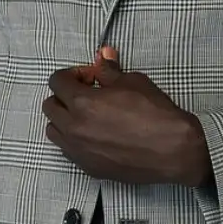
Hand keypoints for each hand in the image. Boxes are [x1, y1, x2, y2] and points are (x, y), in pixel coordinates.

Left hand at [42, 46, 209, 185]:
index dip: (72, 74)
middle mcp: (74, 128)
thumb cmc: (156, 116)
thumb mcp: (134, 82)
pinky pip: (67, 150)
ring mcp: (79, 151)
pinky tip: (95, 134)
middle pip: (50, 106)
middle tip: (87, 93)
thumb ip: (110, 71)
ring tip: (87, 115)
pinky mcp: (88, 167)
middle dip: (64, 95)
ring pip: (53, 130)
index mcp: (82, 103)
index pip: (57, 82)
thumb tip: (102, 56)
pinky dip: (73, 139)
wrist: (173, 151)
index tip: (90, 77)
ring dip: (64, 118)